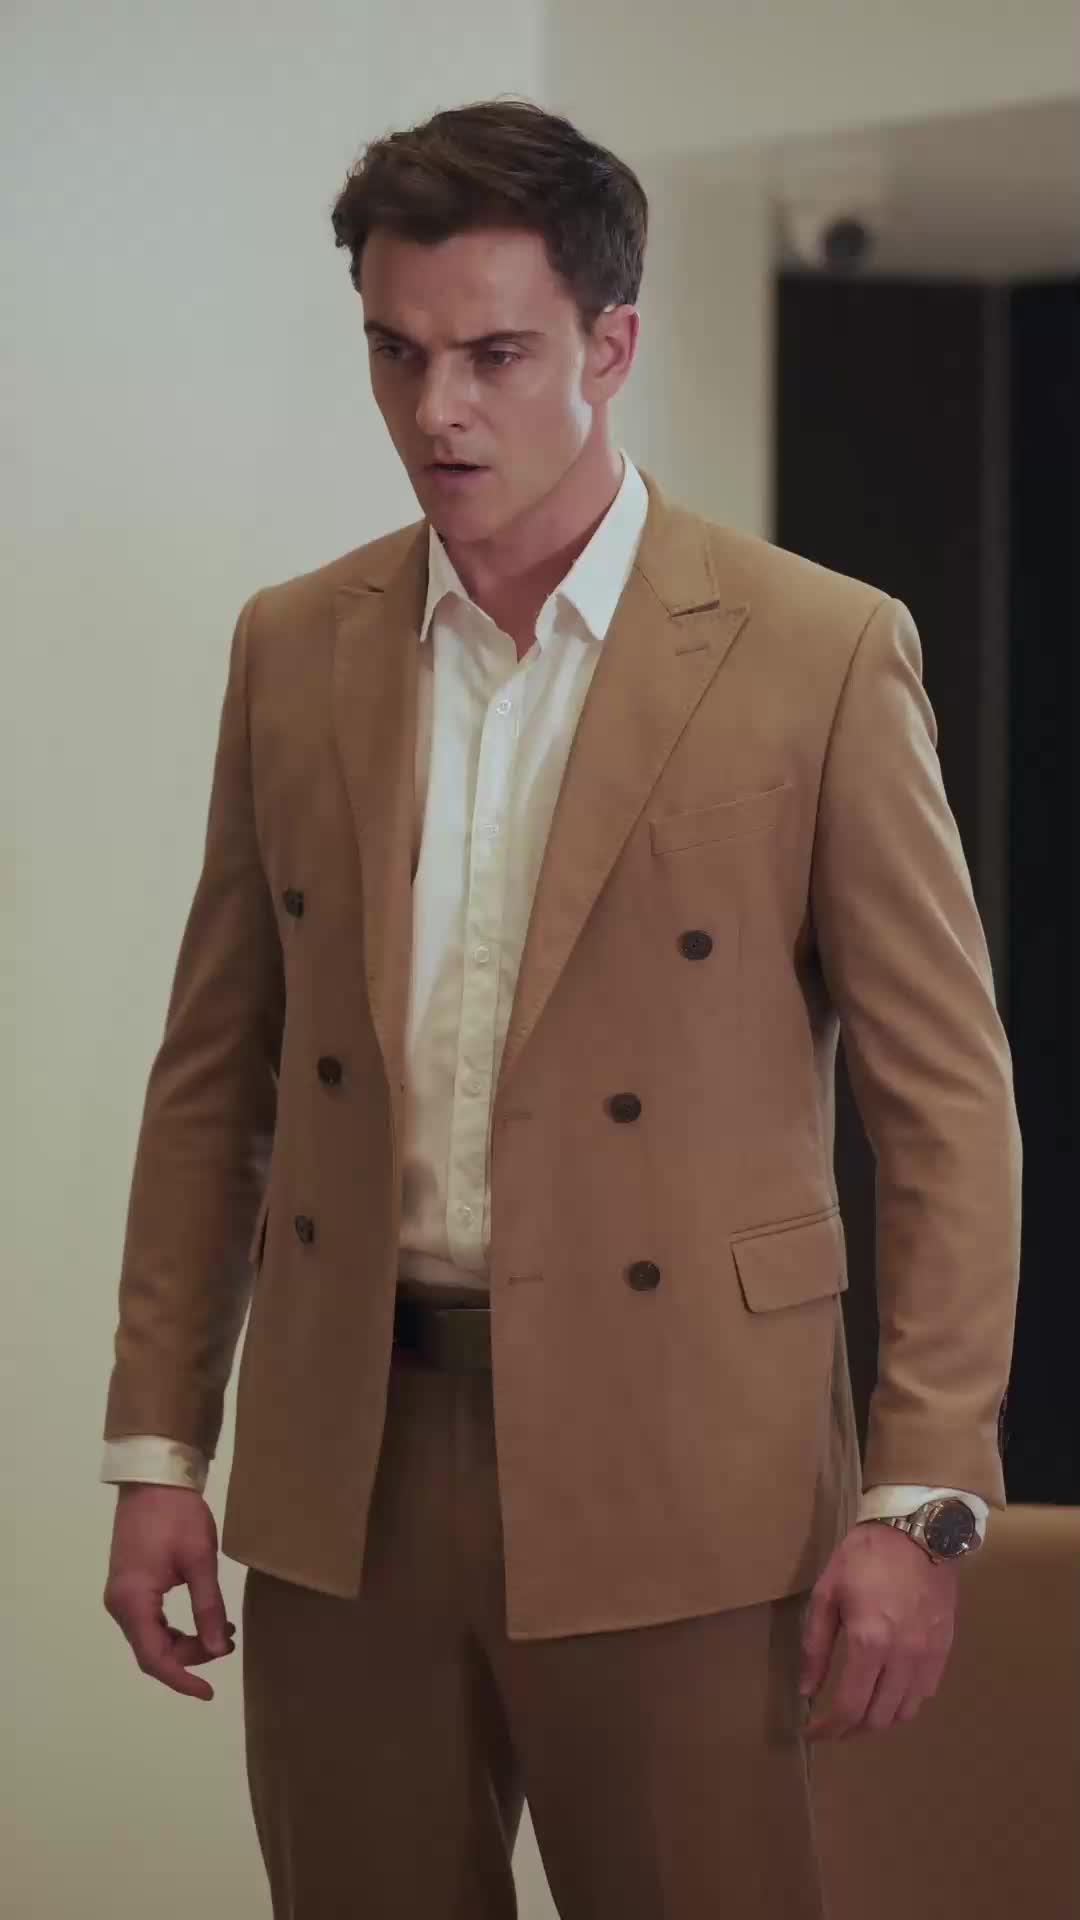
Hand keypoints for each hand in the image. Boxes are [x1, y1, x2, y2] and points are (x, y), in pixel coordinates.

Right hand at [103, 1484, 236, 1701]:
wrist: (154, 1479)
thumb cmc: (177, 1516)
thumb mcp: (200, 1561)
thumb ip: (208, 1608)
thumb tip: (217, 1650)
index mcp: (133, 1601)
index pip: (154, 1658)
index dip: (181, 1679)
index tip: (208, 1692)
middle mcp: (120, 1604)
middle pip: (153, 1650)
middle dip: (191, 1656)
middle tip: (228, 1642)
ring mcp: (122, 1595)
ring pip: (152, 1637)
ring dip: (185, 1642)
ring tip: (223, 1631)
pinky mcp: (130, 1585)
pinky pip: (151, 1620)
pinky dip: (176, 1628)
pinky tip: (205, 1619)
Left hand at [799, 1520, 958, 1739]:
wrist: (918, 1531)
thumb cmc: (866, 1555)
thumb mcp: (828, 1593)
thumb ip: (816, 1645)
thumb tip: (807, 1689)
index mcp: (869, 1642)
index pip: (849, 1707)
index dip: (828, 1729)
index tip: (812, 1733)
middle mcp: (903, 1657)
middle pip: (878, 1718)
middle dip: (850, 1729)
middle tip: (832, 1724)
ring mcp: (928, 1656)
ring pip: (904, 1712)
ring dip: (878, 1720)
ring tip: (858, 1711)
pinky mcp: (945, 1649)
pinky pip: (925, 1693)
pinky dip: (903, 1703)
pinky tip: (887, 1691)